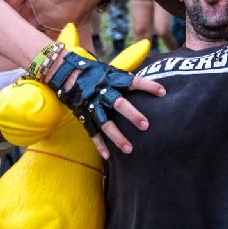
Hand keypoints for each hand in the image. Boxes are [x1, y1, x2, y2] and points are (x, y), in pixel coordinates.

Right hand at [46, 50, 165, 158]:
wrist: (65, 72)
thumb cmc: (94, 72)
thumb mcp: (110, 70)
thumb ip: (126, 78)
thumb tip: (149, 82)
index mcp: (111, 79)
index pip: (133, 81)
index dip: (148, 86)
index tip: (163, 92)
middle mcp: (102, 92)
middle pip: (119, 104)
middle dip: (132, 115)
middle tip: (146, 125)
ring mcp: (92, 105)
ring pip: (105, 123)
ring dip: (118, 137)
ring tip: (130, 149)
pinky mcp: (83, 115)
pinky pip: (91, 132)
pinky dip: (99, 145)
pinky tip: (108, 157)